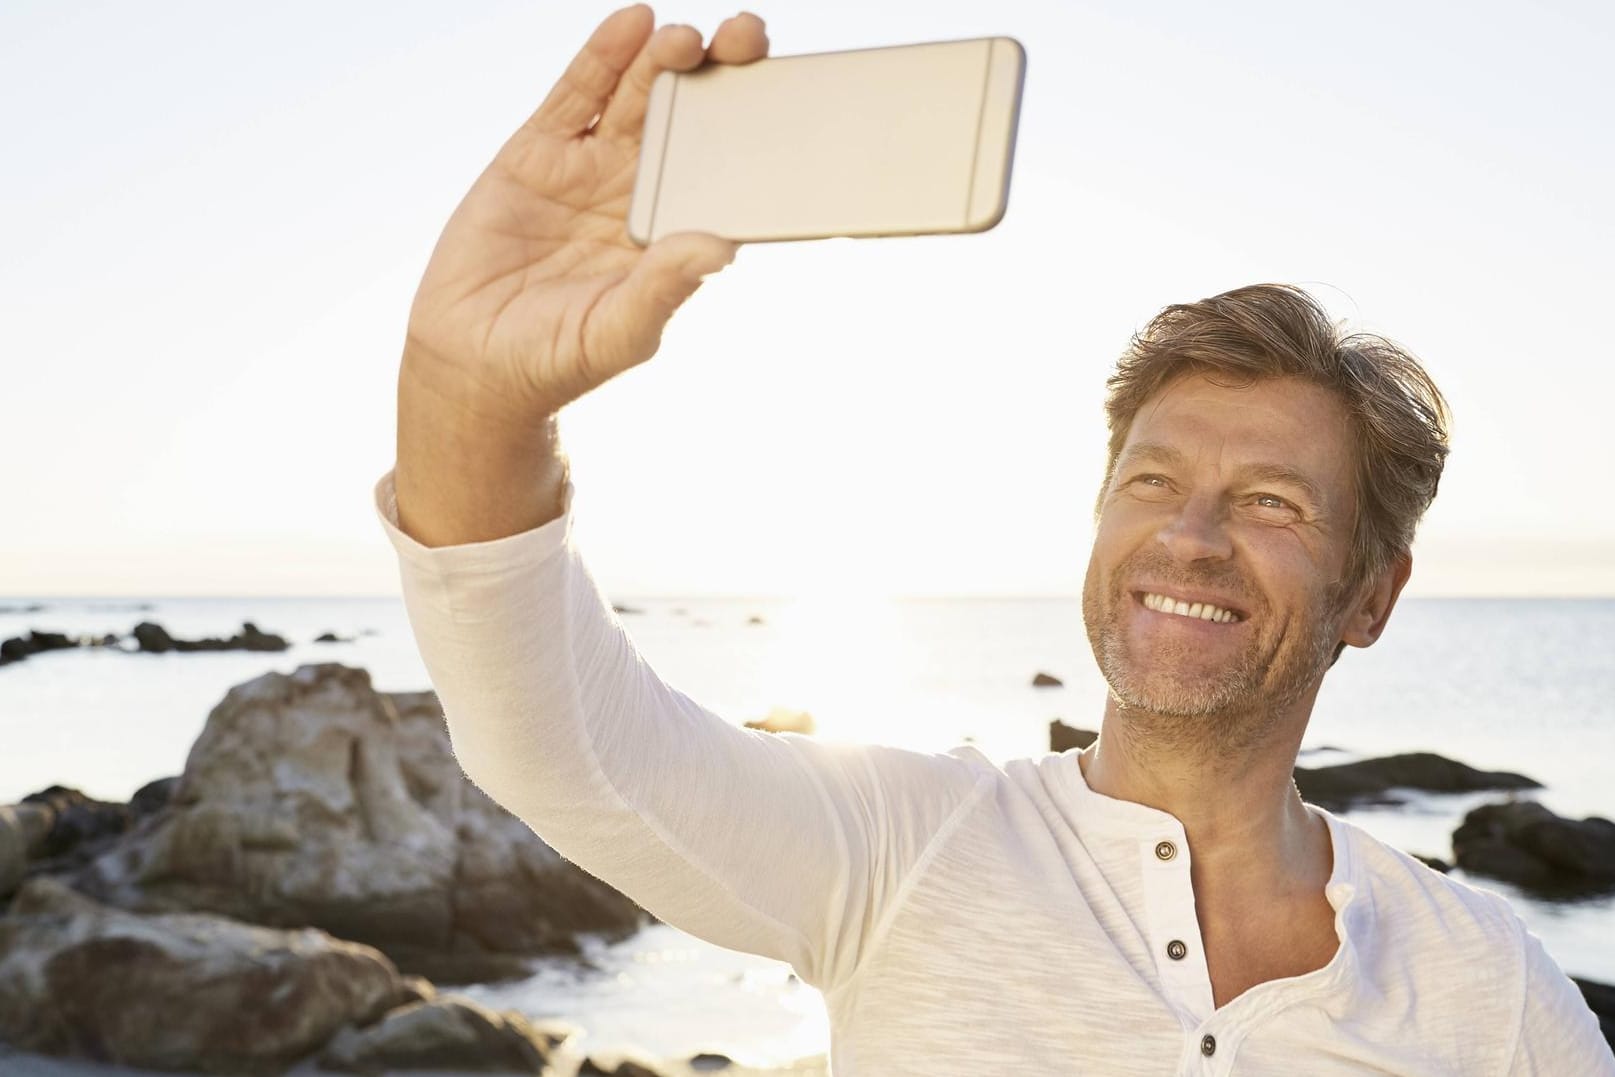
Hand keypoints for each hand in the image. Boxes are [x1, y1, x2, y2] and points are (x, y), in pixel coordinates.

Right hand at [402, 5, 768, 421]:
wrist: (474, 361)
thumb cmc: (558, 359)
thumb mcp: (619, 331)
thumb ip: (664, 288)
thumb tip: (720, 250)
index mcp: (671, 232)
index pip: (724, 169)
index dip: (752, 130)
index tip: (780, 96)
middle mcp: (637, 191)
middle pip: (688, 117)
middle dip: (719, 73)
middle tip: (749, 37)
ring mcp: (588, 168)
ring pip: (634, 97)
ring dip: (662, 59)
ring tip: (685, 35)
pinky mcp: (537, 154)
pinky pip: (574, 96)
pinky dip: (602, 57)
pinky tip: (631, 24)